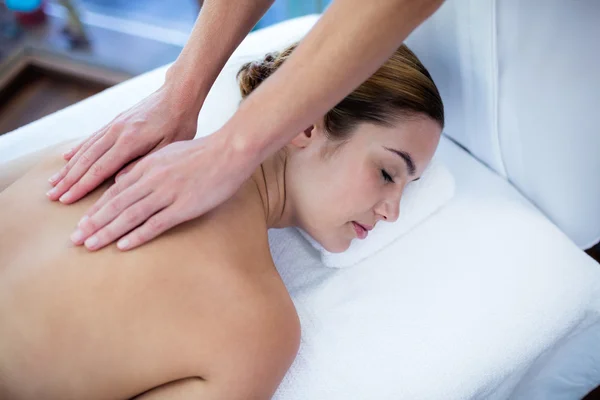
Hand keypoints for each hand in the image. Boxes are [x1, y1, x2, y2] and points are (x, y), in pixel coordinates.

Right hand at [46, 85, 198, 203]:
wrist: (178, 95)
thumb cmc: (180, 124)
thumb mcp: (169, 148)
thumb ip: (144, 164)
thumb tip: (118, 182)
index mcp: (130, 141)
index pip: (100, 169)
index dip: (81, 186)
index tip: (66, 200)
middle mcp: (116, 132)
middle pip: (87, 161)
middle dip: (68, 180)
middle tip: (51, 196)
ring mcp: (114, 125)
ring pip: (85, 149)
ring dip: (68, 167)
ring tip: (53, 181)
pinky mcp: (115, 121)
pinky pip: (92, 138)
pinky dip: (77, 149)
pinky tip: (67, 157)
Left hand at [69, 134, 252, 250]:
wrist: (230, 151)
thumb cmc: (203, 152)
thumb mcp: (168, 152)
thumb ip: (145, 166)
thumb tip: (124, 179)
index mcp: (148, 166)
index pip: (115, 190)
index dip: (96, 208)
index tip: (82, 223)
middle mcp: (152, 179)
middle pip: (116, 204)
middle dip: (93, 223)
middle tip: (76, 240)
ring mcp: (168, 193)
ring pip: (130, 215)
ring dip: (108, 231)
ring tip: (91, 245)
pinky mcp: (184, 206)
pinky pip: (156, 223)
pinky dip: (137, 235)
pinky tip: (123, 246)